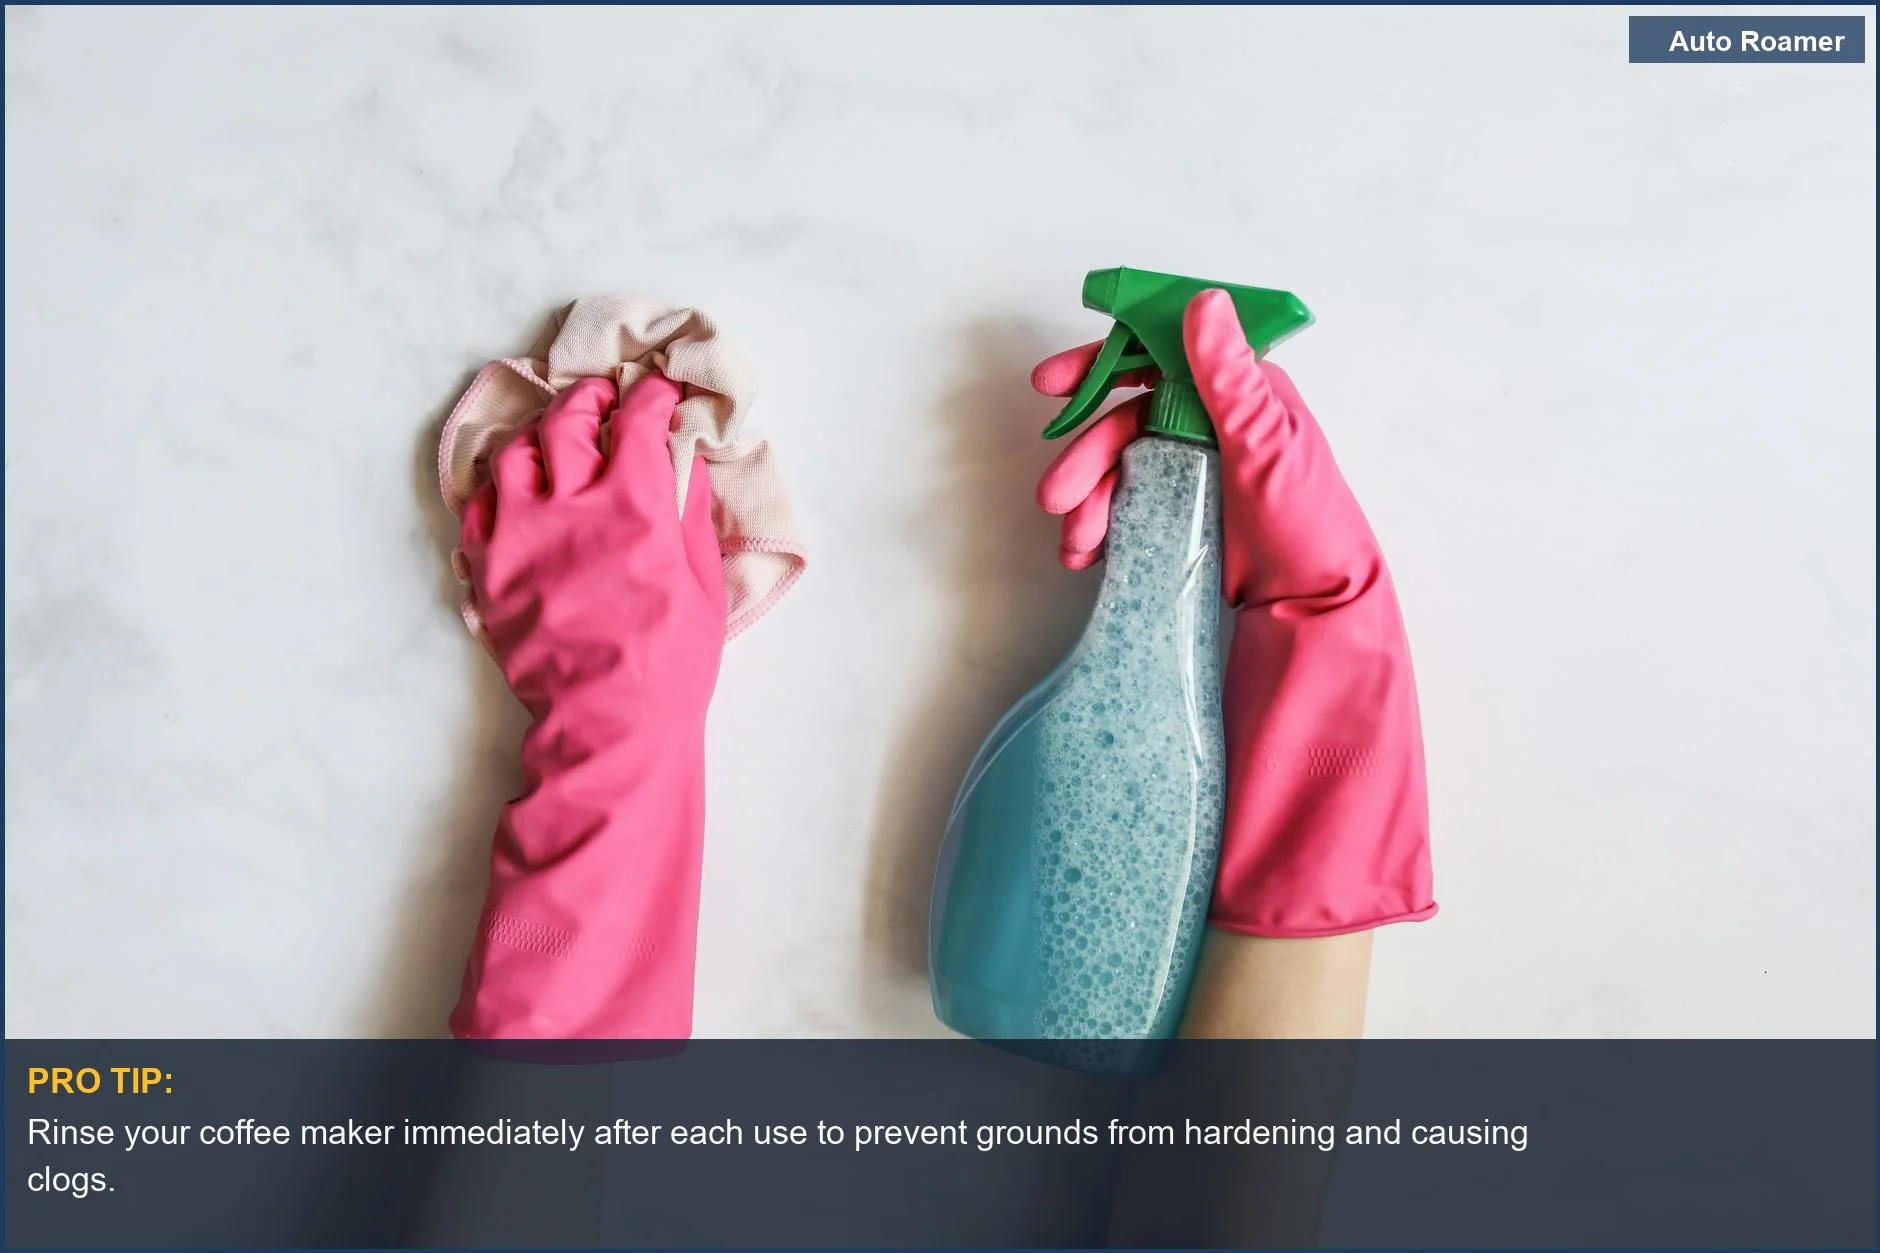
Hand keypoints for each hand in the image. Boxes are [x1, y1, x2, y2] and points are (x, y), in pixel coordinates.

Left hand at [450, 372, 725, 1038]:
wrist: (611, 725)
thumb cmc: (673, 661)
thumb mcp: (704, 582)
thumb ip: (690, 512)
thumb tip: (684, 461)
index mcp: (635, 505)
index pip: (639, 423)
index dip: (653, 398)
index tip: (662, 394)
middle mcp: (572, 506)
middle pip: (569, 422)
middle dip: (590, 399)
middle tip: (603, 398)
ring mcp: (521, 535)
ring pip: (516, 454)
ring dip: (540, 437)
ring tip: (554, 439)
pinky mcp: (488, 569)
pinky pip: (478, 506)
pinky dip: (498, 487)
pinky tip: (515, 490)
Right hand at [1033, 289, 1434, 936]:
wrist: (1325, 626)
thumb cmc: (1310, 536)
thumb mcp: (1269, 448)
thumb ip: (1229, 378)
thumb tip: (1201, 303)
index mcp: (1247, 399)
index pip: (1162, 358)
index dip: (1102, 365)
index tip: (1051, 385)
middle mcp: (1222, 433)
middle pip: (1130, 420)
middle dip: (1085, 454)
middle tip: (1056, 495)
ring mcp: (1204, 482)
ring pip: (1121, 470)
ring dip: (1087, 499)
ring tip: (1075, 544)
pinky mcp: (1189, 529)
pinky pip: (1129, 513)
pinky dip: (1101, 529)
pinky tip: (1089, 558)